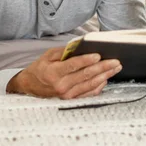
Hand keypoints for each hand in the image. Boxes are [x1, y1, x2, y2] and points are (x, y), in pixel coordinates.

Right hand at [6, 47, 121, 98]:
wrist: (30, 87)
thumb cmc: (40, 68)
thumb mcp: (48, 55)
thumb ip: (64, 51)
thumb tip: (81, 45)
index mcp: (54, 73)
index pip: (73, 66)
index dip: (86, 60)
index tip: (98, 55)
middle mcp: (61, 85)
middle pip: (86, 75)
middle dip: (103, 67)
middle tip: (115, 61)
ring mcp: (67, 95)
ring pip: (90, 85)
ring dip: (105, 76)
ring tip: (115, 68)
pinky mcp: (71, 100)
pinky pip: (88, 93)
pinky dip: (99, 86)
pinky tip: (106, 78)